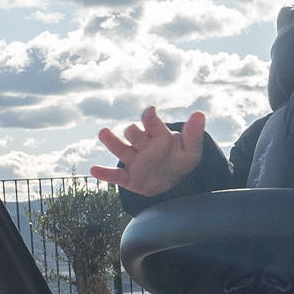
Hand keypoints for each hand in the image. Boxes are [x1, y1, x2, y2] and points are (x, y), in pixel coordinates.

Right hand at [91, 106, 206, 196]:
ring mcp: (134, 161)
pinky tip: (94, 170)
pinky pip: (115, 176)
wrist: (173, 181)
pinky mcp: (129, 178)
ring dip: (111, 141)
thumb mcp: (192, 150)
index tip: (150, 112)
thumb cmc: (180, 160)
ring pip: (120, 149)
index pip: (151, 122)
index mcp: (157, 135)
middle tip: (133, 132)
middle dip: (133, 132)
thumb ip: (194, 134)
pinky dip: (105, 174)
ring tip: (103, 133)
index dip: (149, 117)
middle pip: (132, 133)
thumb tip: (200, 114)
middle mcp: (142, 145)